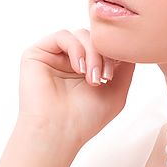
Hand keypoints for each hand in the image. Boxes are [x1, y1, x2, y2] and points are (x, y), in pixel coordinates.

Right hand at [17, 28, 135, 147]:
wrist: (58, 132)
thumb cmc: (85, 118)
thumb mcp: (117, 90)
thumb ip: (126, 65)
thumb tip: (128, 44)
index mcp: (86, 68)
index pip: (105, 46)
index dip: (115, 53)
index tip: (116, 75)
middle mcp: (69, 60)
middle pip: (95, 38)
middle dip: (105, 55)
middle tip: (105, 77)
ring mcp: (54, 55)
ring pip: (81, 35)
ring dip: (92, 54)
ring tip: (93, 78)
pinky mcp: (37, 53)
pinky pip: (63, 35)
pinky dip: (76, 48)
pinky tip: (78, 68)